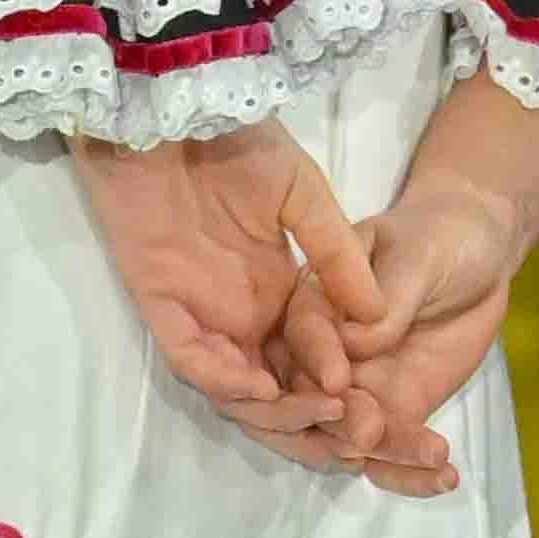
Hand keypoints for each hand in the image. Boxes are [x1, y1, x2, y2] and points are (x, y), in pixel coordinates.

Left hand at [68, 122, 386, 459]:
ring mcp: (199, 312)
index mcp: (276, 290)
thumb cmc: (237, 143)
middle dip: (309, 409)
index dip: (337, 377)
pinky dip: (222, 378)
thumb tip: (378, 314)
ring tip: (313, 410)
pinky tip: (258, 387)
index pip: (308, 353)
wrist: (172, 113)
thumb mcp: (303, 196)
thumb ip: (337, 255)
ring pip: (235, 383)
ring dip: (272, 405)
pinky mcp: (160, 306)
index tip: (371, 396)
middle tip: (347, 424)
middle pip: (275, 382)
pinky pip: (191, 358)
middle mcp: (240, 311)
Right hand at [273, 165, 525, 502]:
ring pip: (346, 436)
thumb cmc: (439, 239)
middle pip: (307, 398)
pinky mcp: (391, 414)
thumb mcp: (418, 255)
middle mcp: (322, 353)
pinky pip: (388, 454)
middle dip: (333, 422)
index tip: (339, 383)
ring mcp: (355, 390)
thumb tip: (359, 341)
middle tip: (368, 433)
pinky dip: (411, 473)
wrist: (476, 259)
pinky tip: (445, 477)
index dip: (313, 360)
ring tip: (429, 453)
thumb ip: (388, 295)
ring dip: (380, 453)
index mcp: (314, 300)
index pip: (298, 335)